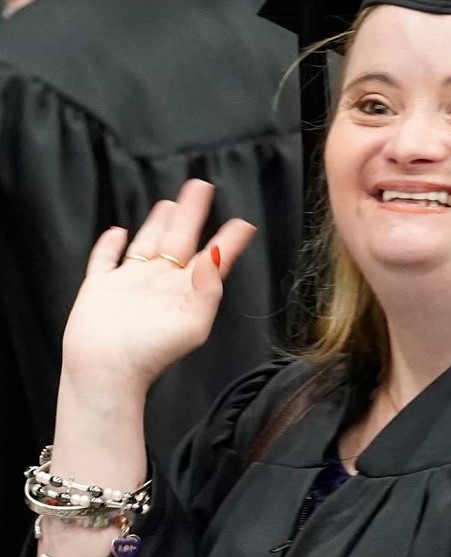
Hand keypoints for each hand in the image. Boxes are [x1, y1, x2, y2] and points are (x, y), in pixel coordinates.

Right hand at [61, 178, 256, 397]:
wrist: (106, 370)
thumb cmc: (151, 353)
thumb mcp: (192, 323)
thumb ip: (207, 288)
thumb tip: (217, 255)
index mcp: (184, 291)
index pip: (210, 259)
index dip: (227, 242)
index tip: (243, 223)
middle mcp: (159, 283)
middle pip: (178, 240)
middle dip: (191, 214)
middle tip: (201, 186)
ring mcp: (129, 283)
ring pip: (146, 244)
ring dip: (158, 224)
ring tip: (170, 204)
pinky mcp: (100, 286)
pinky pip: (105, 259)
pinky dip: (110, 245)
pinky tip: (118, 232)